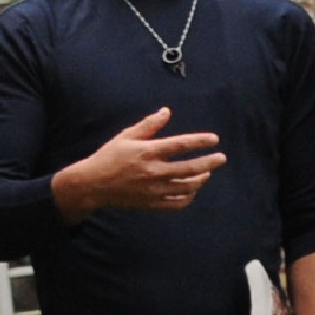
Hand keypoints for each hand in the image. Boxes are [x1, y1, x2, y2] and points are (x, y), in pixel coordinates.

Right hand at [54, 108, 226, 217]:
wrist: (93, 184)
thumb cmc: (109, 156)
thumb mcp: (126, 136)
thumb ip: (148, 125)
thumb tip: (167, 111)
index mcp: (147, 152)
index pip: (180, 145)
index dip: (200, 141)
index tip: (214, 139)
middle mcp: (152, 172)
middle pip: (189, 168)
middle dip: (209, 163)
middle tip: (221, 158)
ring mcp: (153, 190)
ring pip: (186, 187)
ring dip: (201, 179)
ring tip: (207, 173)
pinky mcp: (151, 204)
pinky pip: (177, 203)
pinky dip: (188, 197)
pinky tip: (192, 189)